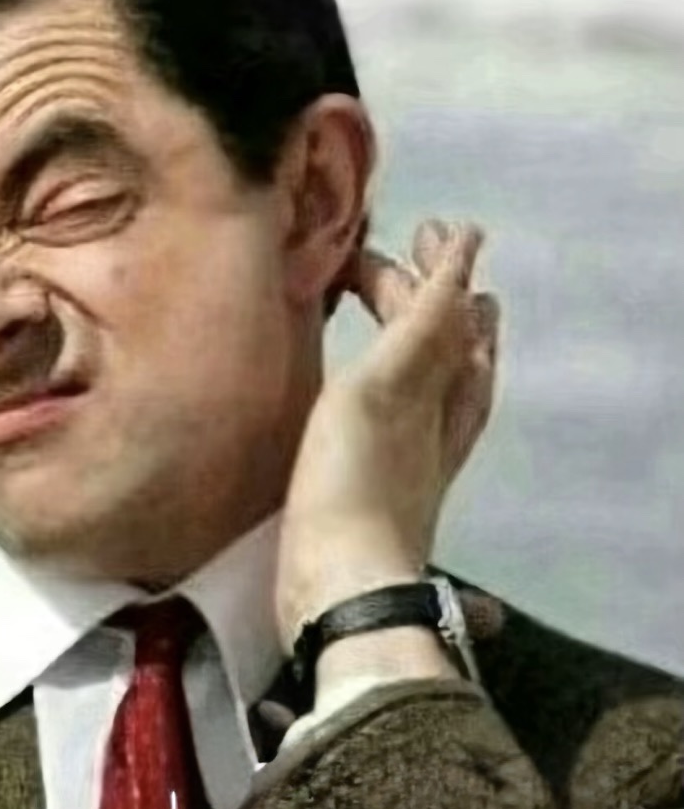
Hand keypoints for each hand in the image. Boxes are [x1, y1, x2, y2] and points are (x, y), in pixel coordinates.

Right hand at [275, 220, 499, 646]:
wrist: (341, 582)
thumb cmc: (354, 483)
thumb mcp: (387, 389)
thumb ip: (423, 325)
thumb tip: (468, 266)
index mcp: (438, 385)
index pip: (445, 307)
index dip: (441, 266)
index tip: (429, 226)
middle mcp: (435, 412)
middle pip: (438, 337)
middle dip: (424, 291)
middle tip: (395, 253)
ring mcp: (408, 447)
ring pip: (422, 373)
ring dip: (413, 331)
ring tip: (398, 307)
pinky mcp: (379, 474)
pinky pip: (393, 405)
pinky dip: (386, 376)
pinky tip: (365, 384)